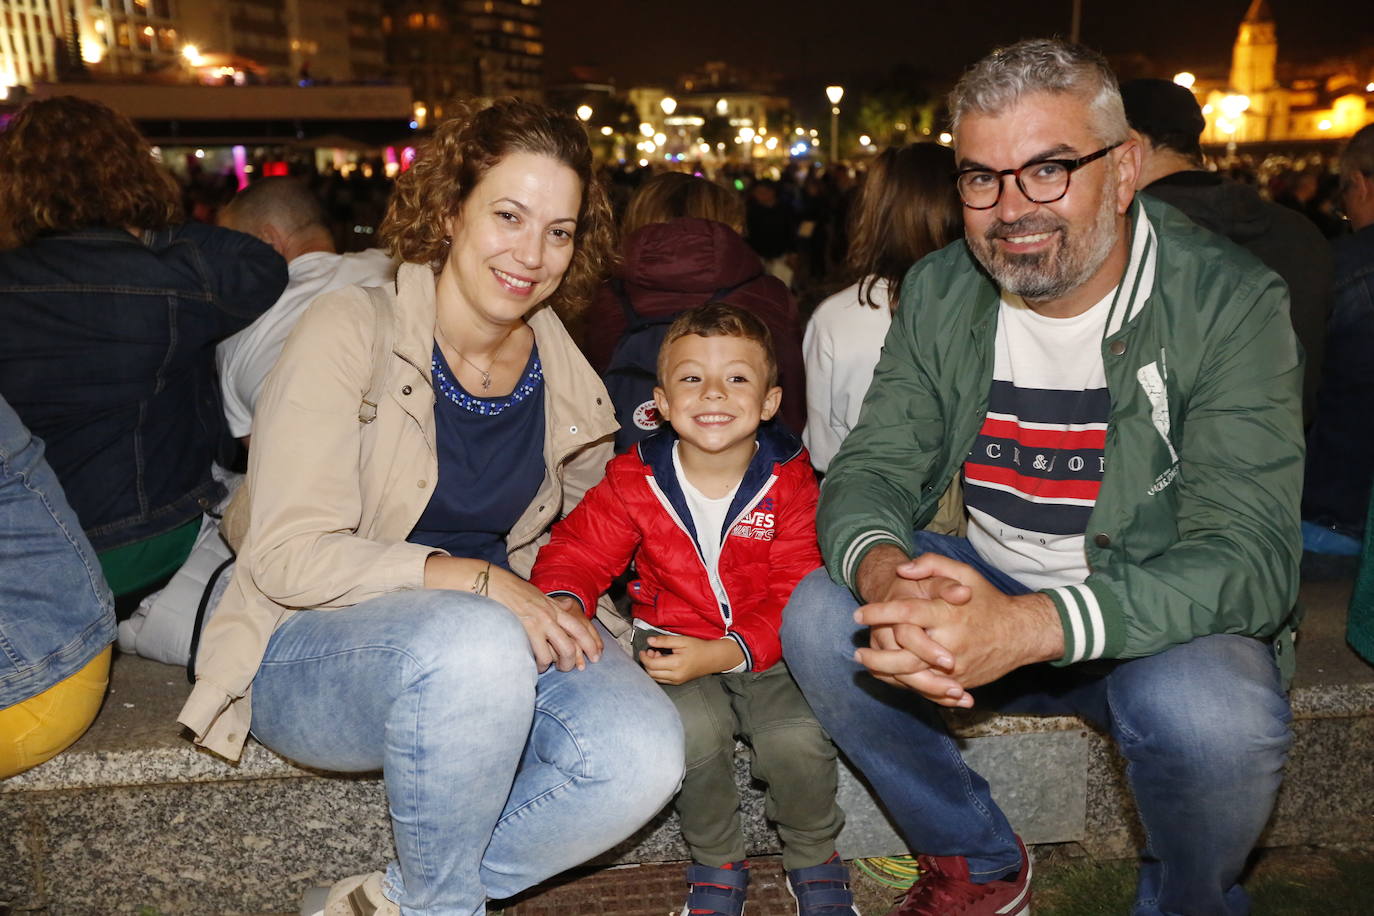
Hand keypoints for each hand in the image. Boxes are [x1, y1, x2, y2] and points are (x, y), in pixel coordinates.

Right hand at [423, 556, 600, 671]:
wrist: (494, 583)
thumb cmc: (513, 591)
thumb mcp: (538, 597)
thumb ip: (552, 607)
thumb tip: (564, 612)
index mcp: (556, 607)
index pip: (581, 626)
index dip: (592, 643)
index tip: (597, 655)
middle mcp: (552, 614)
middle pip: (576, 640)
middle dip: (579, 658)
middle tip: (577, 668)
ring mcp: (542, 622)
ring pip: (564, 650)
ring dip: (561, 664)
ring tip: (554, 668)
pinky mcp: (528, 629)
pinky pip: (543, 654)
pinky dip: (543, 664)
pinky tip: (538, 666)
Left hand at [639, 635, 744, 684]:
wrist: (712, 658)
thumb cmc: (699, 648)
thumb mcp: (682, 640)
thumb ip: (664, 641)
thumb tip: (649, 641)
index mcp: (676, 664)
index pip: (652, 664)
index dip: (644, 657)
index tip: (644, 650)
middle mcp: (675, 676)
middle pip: (651, 673)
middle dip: (647, 662)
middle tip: (651, 651)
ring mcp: (677, 681)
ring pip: (655, 678)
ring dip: (652, 667)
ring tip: (657, 655)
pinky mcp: (678, 682)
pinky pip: (662, 680)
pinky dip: (657, 672)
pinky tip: (662, 662)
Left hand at [855, 552, 1063, 706]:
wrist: (1020, 634)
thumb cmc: (988, 600)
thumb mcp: (965, 573)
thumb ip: (932, 565)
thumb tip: (902, 569)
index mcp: (948, 613)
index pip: (906, 613)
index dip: (879, 613)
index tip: (858, 613)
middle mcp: (950, 643)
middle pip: (904, 654)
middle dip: (876, 655)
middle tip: (857, 651)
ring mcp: (955, 667)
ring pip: (912, 676)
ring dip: (885, 673)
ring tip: (866, 666)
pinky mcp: (959, 683)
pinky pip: (927, 688)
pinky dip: (905, 684)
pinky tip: (889, 678)